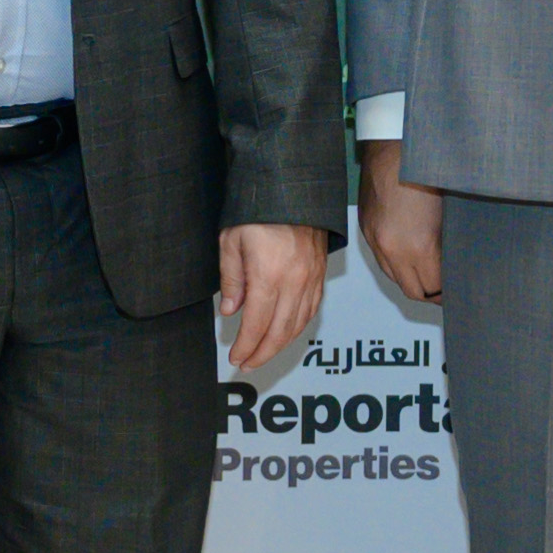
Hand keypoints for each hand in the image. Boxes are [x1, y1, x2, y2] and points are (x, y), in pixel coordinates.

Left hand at [218, 223, 333, 381]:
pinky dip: (298, 328)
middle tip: (247, 363)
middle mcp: (294, 281)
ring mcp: (311, 279)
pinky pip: (311, 310)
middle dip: (262, 353)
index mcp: (269, 275)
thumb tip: (231, 310)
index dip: (246, 346)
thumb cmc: (259, 210)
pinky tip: (286, 333)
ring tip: (264, 354)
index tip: (236, 356)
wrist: (292, 188)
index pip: (257, 324)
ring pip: (298, 325)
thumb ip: (231, 279)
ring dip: (280, 345)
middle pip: (279, 332)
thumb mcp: (232, 241)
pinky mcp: (320, 274)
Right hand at [357, 138, 444, 312]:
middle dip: (431, 294)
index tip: (458, 288)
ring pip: (394, 278)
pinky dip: (397, 264)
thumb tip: (455, 263)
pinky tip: (410, 255)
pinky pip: (382, 260)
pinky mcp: (366, 230)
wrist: (394, 145)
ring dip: (412, 280)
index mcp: (418, 246)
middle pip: (413, 291)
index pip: (434, 288)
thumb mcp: (448, 212)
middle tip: (447, 289)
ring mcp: (376, 240)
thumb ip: (448, 244)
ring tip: (430, 274)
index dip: (448, 292)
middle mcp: (392, 249)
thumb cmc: (427, 170)